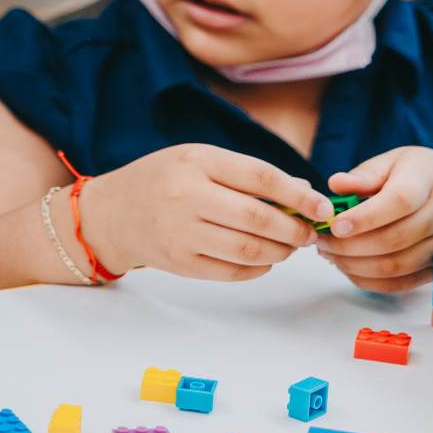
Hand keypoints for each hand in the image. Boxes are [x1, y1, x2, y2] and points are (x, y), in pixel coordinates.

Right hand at [79, 144, 331, 279]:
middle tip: (309, 233)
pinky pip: (232, 271)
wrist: (110, 213)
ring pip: (249, 249)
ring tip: (289, 246)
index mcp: (195, 161)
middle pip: (258, 218)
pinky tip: (263, 259)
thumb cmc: (162, 180)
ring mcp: (180, 232)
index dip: (298, 194)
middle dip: (294, 229)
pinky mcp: (180, 263)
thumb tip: (303, 192)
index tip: (322, 206)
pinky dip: (258, 268)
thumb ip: (246, 174)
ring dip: (280, 251)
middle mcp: (186, 196)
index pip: (260, 177)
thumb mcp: (198, 160)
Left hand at [319, 146, 432, 292]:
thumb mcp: (393, 161)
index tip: (334, 224)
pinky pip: (403, 282)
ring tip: (329, 253)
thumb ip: (365, 174)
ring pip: (397, 265)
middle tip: (321, 240)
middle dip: (350, 245)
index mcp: (426, 180)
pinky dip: (370, 280)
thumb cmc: (419, 173)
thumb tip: (336, 184)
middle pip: (395, 239)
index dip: (365, 217)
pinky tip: (348, 267)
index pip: (399, 202)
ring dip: (356, 264)